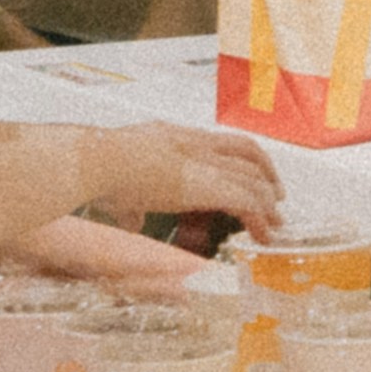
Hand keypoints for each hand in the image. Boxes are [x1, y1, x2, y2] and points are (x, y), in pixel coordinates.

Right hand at [89, 123, 284, 234]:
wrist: (96, 160)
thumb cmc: (95, 168)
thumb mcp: (115, 182)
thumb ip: (128, 203)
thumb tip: (129, 218)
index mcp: (174, 138)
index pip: (217, 143)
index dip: (237, 160)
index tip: (246, 177)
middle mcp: (194, 144)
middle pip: (246, 152)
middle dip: (265, 174)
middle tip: (275, 197)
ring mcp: (203, 163)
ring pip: (252, 178)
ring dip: (268, 202)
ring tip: (274, 223)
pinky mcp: (208, 185)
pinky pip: (247, 201)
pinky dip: (260, 218)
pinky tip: (263, 233)